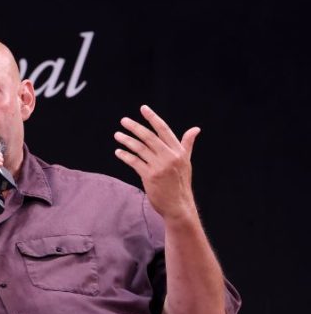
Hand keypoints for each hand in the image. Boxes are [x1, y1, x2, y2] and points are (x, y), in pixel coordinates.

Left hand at [114, 105, 199, 220]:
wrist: (178, 205)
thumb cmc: (180, 183)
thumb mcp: (186, 162)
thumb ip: (186, 144)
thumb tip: (195, 129)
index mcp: (179, 152)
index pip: (164, 130)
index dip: (153, 118)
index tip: (143, 108)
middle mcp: (170, 157)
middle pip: (149, 137)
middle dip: (135, 127)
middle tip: (124, 120)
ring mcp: (160, 166)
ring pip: (140, 148)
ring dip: (126, 140)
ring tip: (117, 135)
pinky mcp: (150, 176)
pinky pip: (134, 162)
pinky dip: (125, 156)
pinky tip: (118, 152)